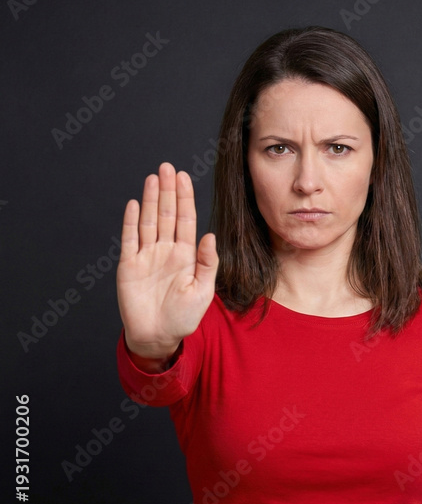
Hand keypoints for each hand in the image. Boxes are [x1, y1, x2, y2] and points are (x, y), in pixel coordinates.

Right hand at [117, 162, 218, 361]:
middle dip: (167, 191)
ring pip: (148, 221)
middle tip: (168, 167)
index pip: (185, 220)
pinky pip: (129, 239)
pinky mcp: (129, 266)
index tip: (184, 177)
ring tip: (154, 178)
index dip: (184, 198)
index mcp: (185, 255)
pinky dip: (131, 222)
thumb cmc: (184, 317)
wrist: (158, 336)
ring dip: (150, 199)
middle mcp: (165, 250)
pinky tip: (134, 204)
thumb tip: (210, 235)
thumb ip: (208, 263)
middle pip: (166, 214)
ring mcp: (146, 256)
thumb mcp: (203, 291)